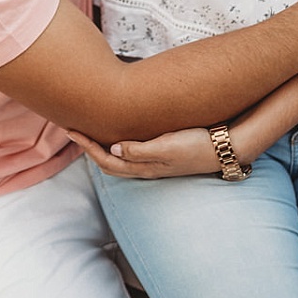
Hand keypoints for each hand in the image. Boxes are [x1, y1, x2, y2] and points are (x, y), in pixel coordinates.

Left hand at [64, 127, 220, 178]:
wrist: (226, 148)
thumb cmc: (198, 145)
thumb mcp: (168, 146)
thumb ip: (140, 150)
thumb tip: (113, 148)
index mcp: (145, 166)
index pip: (106, 159)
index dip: (86, 146)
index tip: (71, 130)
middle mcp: (148, 168)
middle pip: (109, 163)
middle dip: (89, 148)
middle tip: (74, 130)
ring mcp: (157, 163)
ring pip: (121, 160)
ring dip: (102, 148)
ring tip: (91, 133)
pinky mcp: (165, 156)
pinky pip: (133, 155)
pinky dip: (119, 147)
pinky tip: (120, 135)